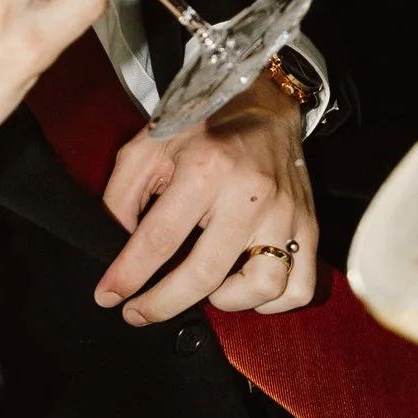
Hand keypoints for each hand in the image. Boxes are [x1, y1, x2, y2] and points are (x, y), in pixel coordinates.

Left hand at [91, 75, 318, 322]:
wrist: (264, 103)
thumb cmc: (202, 128)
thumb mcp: (146, 150)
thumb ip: (119, 199)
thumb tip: (113, 255)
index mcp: (205, 168)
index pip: (159, 239)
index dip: (128, 276)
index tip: (108, 297)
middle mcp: (250, 194)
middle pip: (204, 275)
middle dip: (162, 304)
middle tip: (139, 313)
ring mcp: (286, 212)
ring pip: (262, 288)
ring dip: (226, 302)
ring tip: (205, 288)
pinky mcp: (308, 224)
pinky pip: (298, 288)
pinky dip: (271, 303)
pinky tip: (245, 288)